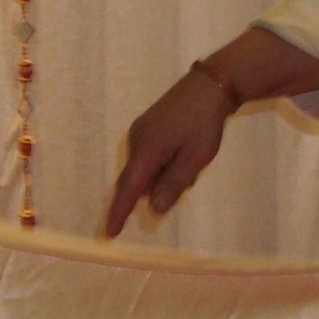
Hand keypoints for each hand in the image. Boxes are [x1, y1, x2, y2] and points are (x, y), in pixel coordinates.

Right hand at [106, 69, 234, 235]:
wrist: (209, 86)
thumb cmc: (204, 124)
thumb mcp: (194, 159)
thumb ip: (173, 185)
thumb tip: (154, 208)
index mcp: (146, 151)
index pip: (128, 190)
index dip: (119, 213)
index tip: (110, 233)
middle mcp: (136, 142)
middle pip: (134, 179)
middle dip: (149, 192)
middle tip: (174, 188)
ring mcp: (140, 132)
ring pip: (143, 168)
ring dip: (161, 177)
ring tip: (189, 168)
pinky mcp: (147, 127)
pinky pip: (148, 156)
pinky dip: (161, 166)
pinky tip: (182, 159)